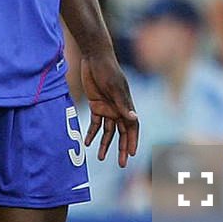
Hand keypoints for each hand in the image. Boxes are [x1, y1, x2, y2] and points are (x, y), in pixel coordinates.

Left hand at [80, 50, 139, 166]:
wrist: (94, 57)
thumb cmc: (108, 71)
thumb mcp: (115, 88)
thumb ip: (123, 105)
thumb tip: (134, 119)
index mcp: (126, 106)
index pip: (132, 127)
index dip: (133, 141)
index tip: (132, 154)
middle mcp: (118, 109)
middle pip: (122, 133)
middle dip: (122, 148)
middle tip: (122, 164)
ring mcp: (107, 108)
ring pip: (108, 131)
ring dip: (105, 144)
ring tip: (102, 158)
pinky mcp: (96, 105)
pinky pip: (95, 124)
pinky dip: (92, 133)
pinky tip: (87, 143)